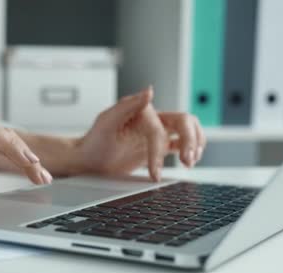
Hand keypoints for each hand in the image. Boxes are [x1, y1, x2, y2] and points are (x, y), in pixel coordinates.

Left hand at [73, 87, 205, 180]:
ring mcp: (156, 132)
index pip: (158, 129)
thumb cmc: (94, 141)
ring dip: (194, 144)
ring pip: (187, 131)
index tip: (154, 172)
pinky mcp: (157, 146)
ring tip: (190, 162)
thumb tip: (149, 90)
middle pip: (183, 122)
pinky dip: (189, 150)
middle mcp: (152, 118)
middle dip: (189, 141)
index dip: (158, 151)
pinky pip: (180, 144)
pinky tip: (188, 162)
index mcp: (141, 110)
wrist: (88, 160)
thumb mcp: (106, 121)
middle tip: (188, 161)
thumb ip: (128, 105)